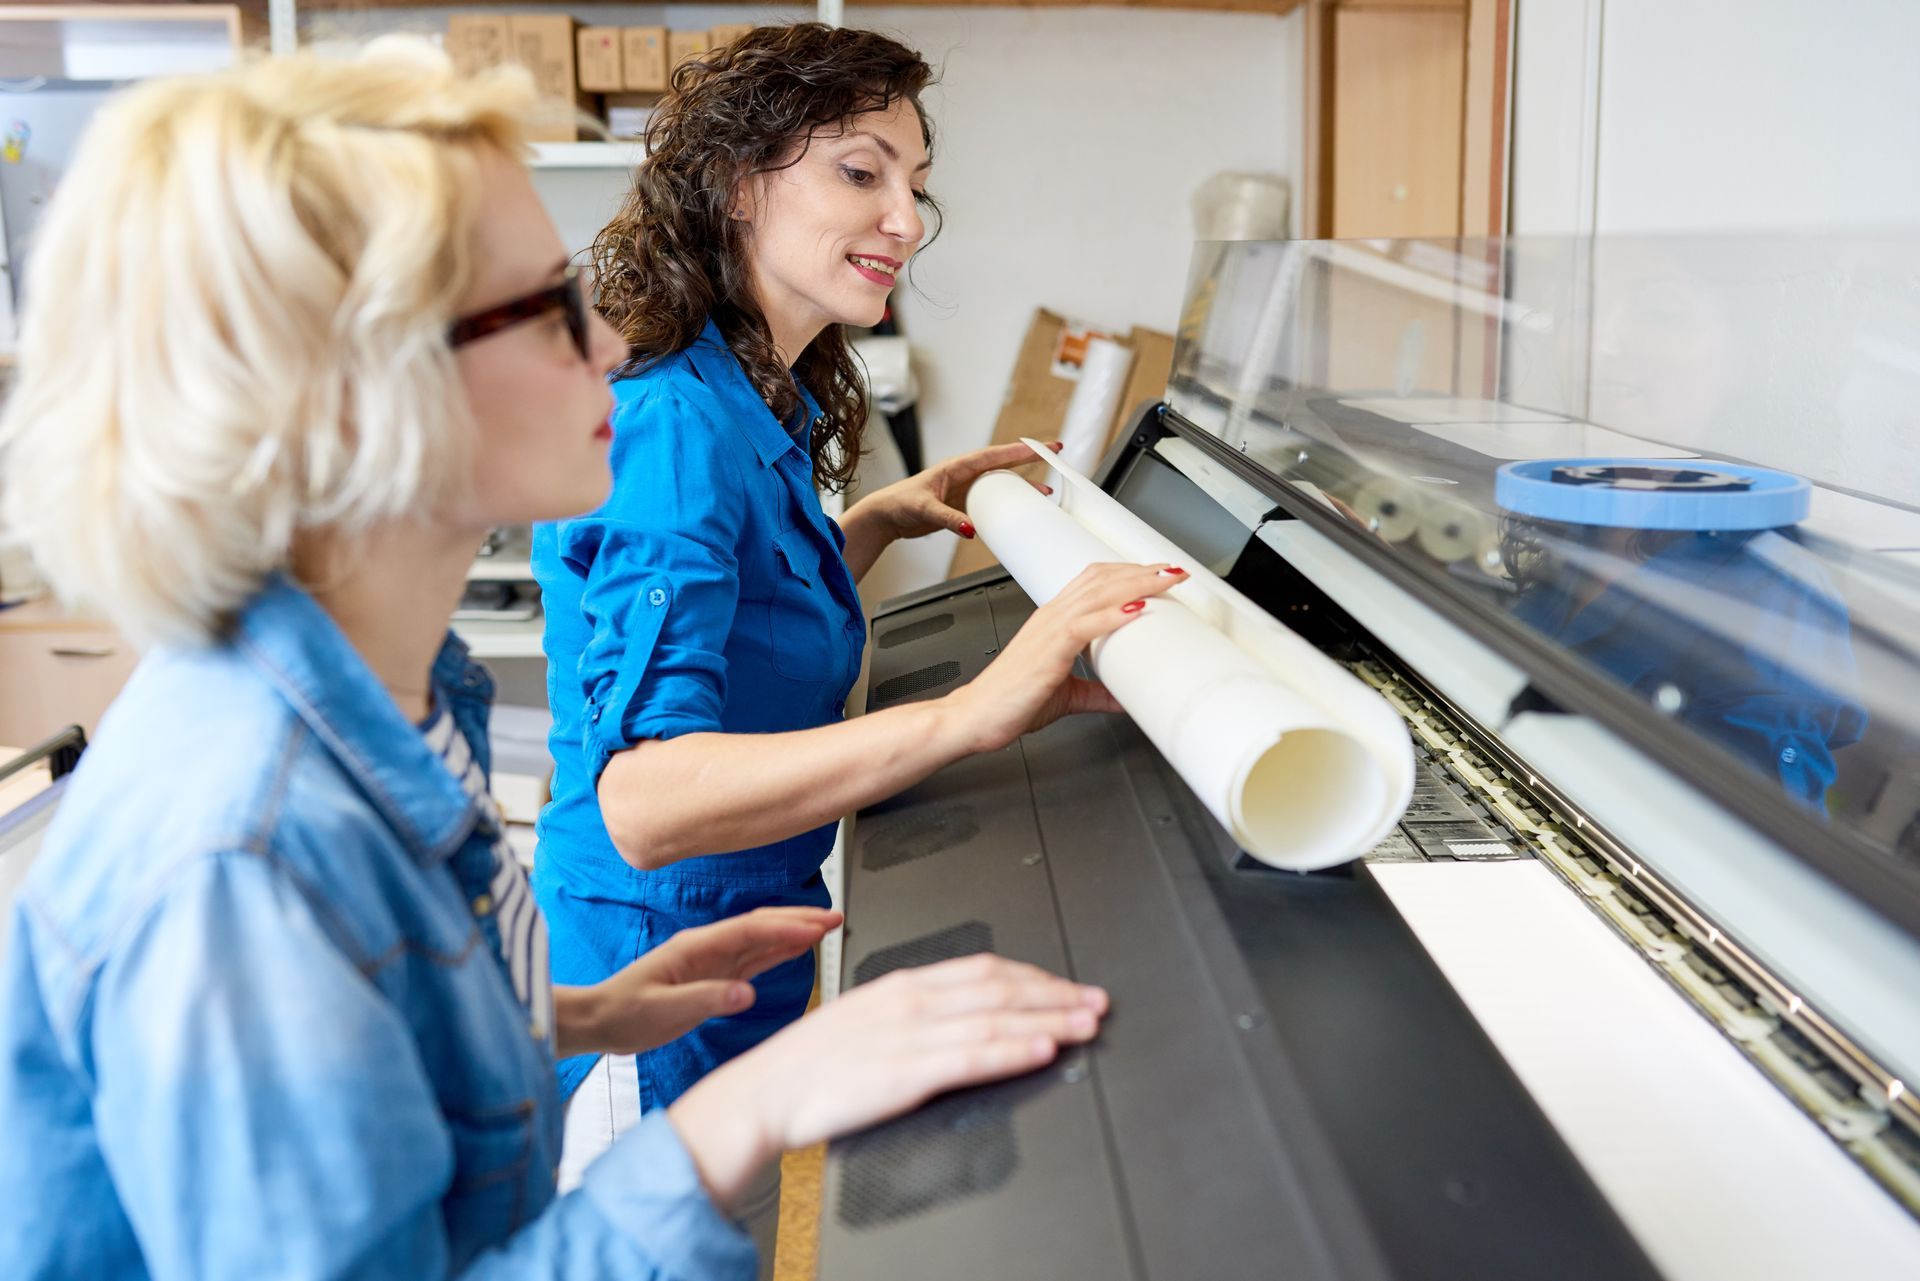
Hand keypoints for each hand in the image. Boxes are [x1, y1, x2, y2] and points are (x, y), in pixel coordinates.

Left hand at [554, 907, 840, 1057]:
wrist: (601, 1021)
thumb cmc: (625, 1013)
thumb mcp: (664, 1010)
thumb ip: (707, 1000)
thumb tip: (746, 993)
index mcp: (696, 947)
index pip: (750, 930)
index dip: (785, 927)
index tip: (816, 928)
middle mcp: (707, 948)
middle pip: (761, 925)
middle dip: (798, 918)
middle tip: (834, 917)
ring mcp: (711, 961)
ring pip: (761, 940)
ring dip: (793, 932)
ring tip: (825, 927)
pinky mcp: (713, 977)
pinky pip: (752, 960)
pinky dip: (778, 952)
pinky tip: (795, 949)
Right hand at [667, 953, 1107, 1207]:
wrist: (764, 1092)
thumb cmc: (809, 1064)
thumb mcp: (866, 1018)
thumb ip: (913, 1013)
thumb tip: (960, 1014)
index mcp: (903, 984)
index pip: (984, 969)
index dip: (1035, 977)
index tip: (1068, 987)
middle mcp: (912, 1001)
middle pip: (1000, 988)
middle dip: (1056, 995)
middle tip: (1096, 1002)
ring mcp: (910, 1034)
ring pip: (996, 1018)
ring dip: (1050, 1020)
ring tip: (1087, 1024)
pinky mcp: (906, 1072)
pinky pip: (971, 1057)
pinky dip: (1011, 1050)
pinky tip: (1042, 1049)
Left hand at [847, 440, 1062, 542]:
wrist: (886, 516)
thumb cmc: (900, 504)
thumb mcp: (925, 510)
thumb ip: (949, 519)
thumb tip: (972, 529)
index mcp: (957, 467)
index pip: (996, 455)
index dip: (1021, 451)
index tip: (1043, 448)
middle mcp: (964, 474)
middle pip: (1004, 464)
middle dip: (1030, 460)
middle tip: (1056, 455)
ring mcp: (965, 488)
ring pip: (1001, 483)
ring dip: (1023, 486)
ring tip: (1046, 492)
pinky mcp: (963, 504)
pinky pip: (992, 500)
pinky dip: (1008, 502)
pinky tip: (1020, 509)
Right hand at [940, 561, 1185, 752]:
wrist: (976, 717)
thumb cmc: (1010, 701)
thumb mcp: (1067, 695)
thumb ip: (1098, 693)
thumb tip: (1128, 700)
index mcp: (1053, 620)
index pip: (1094, 581)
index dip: (1127, 572)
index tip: (1156, 573)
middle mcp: (1051, 617)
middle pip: (1101, 579)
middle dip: (1140, 571)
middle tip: (1173, 570)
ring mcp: (1049, 631)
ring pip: (1098, 595)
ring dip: (1135, 584)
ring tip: (1166, 579)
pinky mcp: (1048, 652)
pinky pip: (1083, 626)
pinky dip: (1111, 616)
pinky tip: (1135, 610)